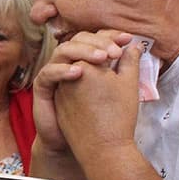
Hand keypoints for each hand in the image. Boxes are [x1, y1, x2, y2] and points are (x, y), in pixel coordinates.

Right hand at [31, 29, 132, 153]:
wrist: (84, 143)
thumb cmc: (102, 116)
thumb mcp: (119, 89)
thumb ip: (126, 67)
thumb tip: (136, 46)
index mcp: (87, 60)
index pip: (95, 39)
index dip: (110, 36)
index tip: (127, 39)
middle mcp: (70, 63)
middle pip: (79, 40)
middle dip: (99, 42)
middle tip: (115, 52)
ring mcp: (55, 72)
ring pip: (63, 50)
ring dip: (83, 51)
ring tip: (102, 59)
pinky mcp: (42, 86)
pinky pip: (49, 72)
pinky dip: (63, 70)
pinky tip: (79, 72)